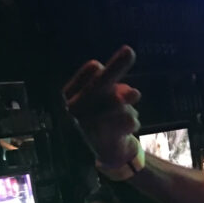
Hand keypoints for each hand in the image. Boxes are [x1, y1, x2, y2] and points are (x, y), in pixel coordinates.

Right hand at [63, 46, 142, 166]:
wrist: (109, 152)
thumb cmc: (107, 118)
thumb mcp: (107, 99)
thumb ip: (116, 89)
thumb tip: (129, 94)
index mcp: (70, 94)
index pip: (91, 71)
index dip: (103, 70)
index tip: (106, 68)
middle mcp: (75, 108)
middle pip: (100, 82)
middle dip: (116, 66)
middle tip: (129, 50)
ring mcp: (88, 124)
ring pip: (118, 102)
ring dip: (129, 107)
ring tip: (127, 113)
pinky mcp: (104, 137)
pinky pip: (129, 119)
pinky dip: (133, 121)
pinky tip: (126, 130)